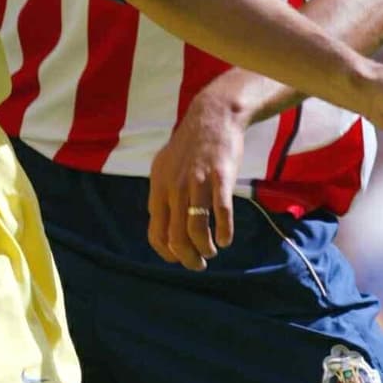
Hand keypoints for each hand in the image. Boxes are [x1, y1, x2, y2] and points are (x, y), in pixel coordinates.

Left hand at [148, 89, 245, 270]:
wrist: (213, 117)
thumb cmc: (190, 145)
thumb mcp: (165, 167)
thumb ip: (162, 193)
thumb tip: (160, 221)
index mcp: (159, 188)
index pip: (155, 232)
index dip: (166, 252)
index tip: (178, 258)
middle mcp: (174, 188)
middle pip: (176, 236)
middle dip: (187, 258)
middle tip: (199, 265)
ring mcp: (197, 182)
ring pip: (196, 228)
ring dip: (205, 248)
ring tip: (213, 251)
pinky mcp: (220, 177)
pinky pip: (221, 211)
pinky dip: (224, 231)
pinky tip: (226, 239)